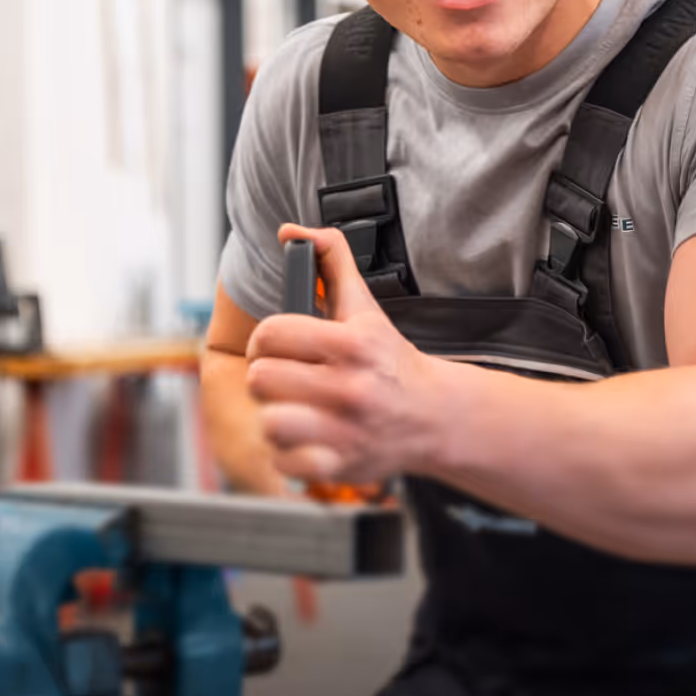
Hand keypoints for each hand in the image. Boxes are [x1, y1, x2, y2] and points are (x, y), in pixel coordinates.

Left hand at [245, 224, 441, 484]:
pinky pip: (285, 461)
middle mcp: (349, 387)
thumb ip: (331, 262)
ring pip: (269, 421)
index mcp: (350, 344)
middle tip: (285, 378)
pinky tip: (306, 439)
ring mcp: (345, 430)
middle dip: (268, 377)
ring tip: (294, 410)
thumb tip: (294, 231)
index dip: (265, 339)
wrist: (434, 415)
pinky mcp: (342, 464)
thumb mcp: (365, 308)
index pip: (270, 334)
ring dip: (276, 417)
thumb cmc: (390, 360)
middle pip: (261, 379)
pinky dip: (289, 454)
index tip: (275, 347)